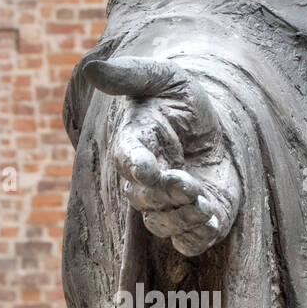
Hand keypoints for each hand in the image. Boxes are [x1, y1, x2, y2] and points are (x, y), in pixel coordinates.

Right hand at [84, 55, 240, 256]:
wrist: (210, 124)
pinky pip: (189, 240)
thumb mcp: (163, 77)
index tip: (151, 169)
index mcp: (134, 145)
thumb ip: (130, 74)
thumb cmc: (179, 98)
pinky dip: (199, 236)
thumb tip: (92, 66)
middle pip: (146, 198)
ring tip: (204, 203)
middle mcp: (145, 180)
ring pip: (165, 223)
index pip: (127, 160)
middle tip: (189, 182)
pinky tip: (213, 220)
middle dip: (167, 193)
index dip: (137, 167)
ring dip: (184, 216)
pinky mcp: (192, 216)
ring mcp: (168, 201)